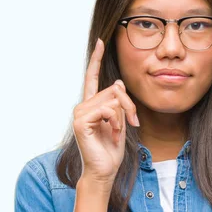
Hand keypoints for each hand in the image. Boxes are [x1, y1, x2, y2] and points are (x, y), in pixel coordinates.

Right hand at [72, 38, 139, 190]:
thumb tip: (118, 83)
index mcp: (92, 104)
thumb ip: (119, 102)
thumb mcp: (121, 120)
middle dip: (129, 106)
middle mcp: (83, 105)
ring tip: (117, 133)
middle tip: (131, 124)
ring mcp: (80, 112)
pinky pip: (108, 110)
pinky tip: (111, 135)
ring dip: (123, 117)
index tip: (101, 41)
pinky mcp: (80, 121)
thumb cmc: (111, 148)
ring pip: (113, 99)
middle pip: (115, 89)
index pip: (94, 77)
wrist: (104, 170)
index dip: (97, 59)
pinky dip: (116, 123)